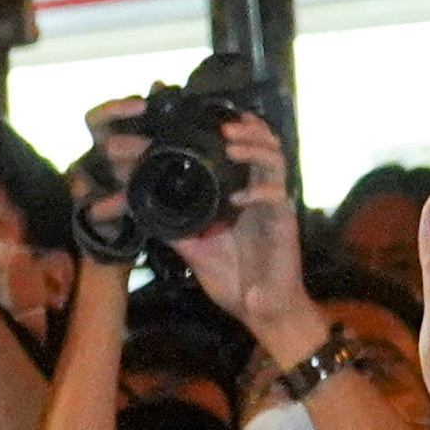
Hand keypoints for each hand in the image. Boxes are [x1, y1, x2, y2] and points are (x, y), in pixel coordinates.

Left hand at [176, 106, 317, 344]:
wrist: (260, 311)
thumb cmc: (234, 279)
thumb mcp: (195, 249)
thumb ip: (176, 227)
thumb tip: (144, 211)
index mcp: (244, 195)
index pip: (246, 151)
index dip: (237, 130)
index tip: (216, 118)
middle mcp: (262, 195)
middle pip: (265, 146)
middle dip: (247, 131)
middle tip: (223, 127)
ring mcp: (275, 208)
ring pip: (275, 163)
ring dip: (254, 150)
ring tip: (231, 147)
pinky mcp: (284, 226)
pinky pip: (277, 199)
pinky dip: (259, 192)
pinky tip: (241, 197)